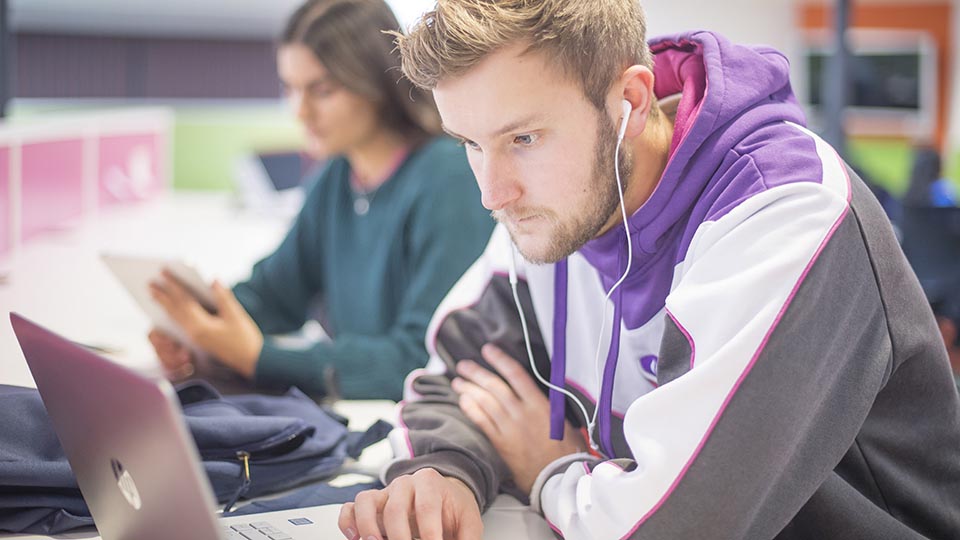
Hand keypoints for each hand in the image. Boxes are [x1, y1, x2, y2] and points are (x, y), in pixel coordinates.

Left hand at [149, 270, 262, 377]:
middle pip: (174, 311)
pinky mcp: (198, 340)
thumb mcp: (236, 315)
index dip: (173, 285)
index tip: (163, 272)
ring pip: (176, 319)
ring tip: (154, 295)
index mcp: (202, 326)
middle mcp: (194, 333)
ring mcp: (195, 338)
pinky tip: (169, 309)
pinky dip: (173, 314)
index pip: (183, 301)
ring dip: (164, 306)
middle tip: (149, 283)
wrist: (251, 360)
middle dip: (162, 296)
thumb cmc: (245, 338)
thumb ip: (223, 297)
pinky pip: (181, 324)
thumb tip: (213, 280)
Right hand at [338, 468, 482, 539]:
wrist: (445, 496)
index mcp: (430, 482)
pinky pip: (350, 507)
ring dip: (368, 525)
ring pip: (367, 501)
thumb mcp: (469, 522)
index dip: (428, 532)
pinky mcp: (371, 504)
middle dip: (399, 536)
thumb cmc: (453, 510)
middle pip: (395, 507)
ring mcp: (385, 493)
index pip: (426, 507)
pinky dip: (348, 522)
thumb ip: (467, 538)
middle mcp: (404, 484)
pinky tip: (354, 538)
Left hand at [452, 344, 585, 493]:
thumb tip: (531, 390)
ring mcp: (509, 428)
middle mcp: (521, 413)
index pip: (516, 375)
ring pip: (484, 403)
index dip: (500, 360)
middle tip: (463, 366)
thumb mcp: (561, 419)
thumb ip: (545, 403)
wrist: (558, 477)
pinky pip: (482, 422)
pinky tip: (463, 402)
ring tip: (458, 382)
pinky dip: (471, 410)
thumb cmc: (566, 449)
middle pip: (494, 387)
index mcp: (539, 404)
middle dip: (476, 374)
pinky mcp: (501, 443)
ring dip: (469, 390)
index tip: (488, 350)